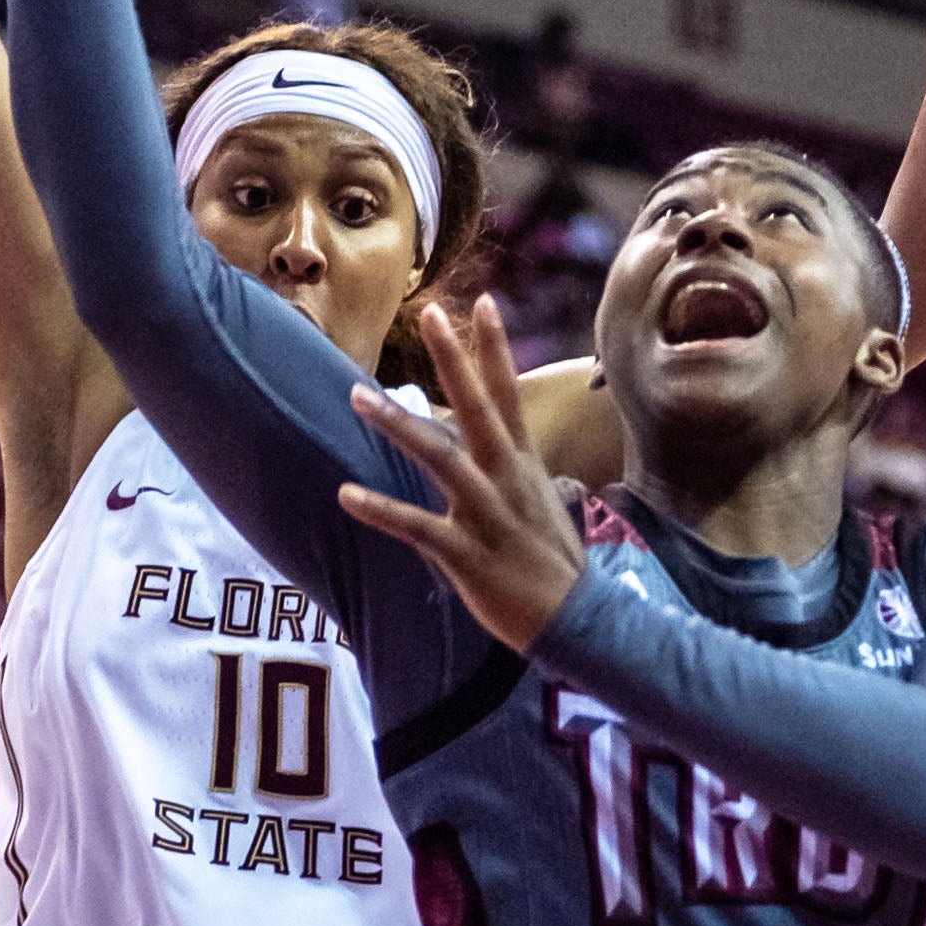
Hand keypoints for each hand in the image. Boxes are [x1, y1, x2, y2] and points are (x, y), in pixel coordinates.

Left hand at [336, 300, 591, 651]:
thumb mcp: (545, 507)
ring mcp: (488, 514)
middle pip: (479, 406)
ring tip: (358, 396)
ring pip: (440, 457)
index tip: (483, 301)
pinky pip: (418, 527)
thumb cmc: (555, 567)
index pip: (508, 394)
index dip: (495, 348)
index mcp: (523, 465)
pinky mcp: (468, 554)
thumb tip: (519, 460)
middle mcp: (506, 479)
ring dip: (398, 425)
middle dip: (455, 358)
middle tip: (428, 313)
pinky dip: (381, 511)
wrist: (579, 623)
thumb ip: (523, 476)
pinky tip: (345, 494)